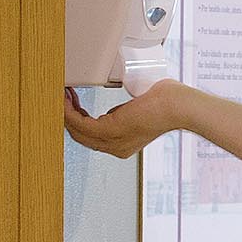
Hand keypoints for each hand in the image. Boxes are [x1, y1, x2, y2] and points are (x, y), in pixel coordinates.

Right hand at [64, 79, 184, 157]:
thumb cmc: (167, 101)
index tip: (71, 101)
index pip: (91, 135)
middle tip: (63, 95)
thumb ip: (122, 109)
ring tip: (62, 94)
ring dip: (65, 110)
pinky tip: (66, 98)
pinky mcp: (110, 131)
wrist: (179, 105)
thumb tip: (112, 99)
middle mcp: (116, 147)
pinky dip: (69, 110)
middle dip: (67, 114)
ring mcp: (112, 142)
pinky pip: (79, 124)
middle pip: (79, 135)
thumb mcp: (138, 107)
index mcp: (122, 143)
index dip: (77, 118)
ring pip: (76, 130)